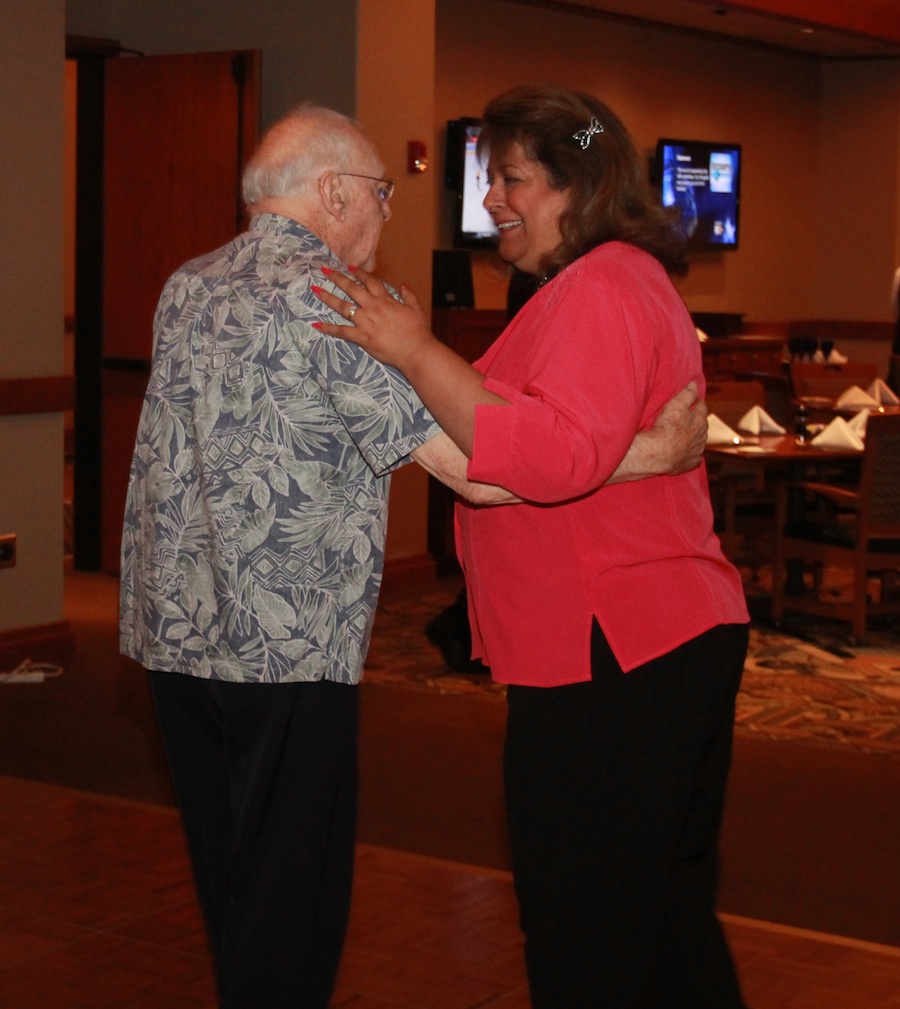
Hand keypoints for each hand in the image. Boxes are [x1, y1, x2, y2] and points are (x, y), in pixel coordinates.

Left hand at [311, 267, 433, 369]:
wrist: (415, 350)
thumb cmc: (418, 331)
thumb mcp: (416, 309)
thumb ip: (409, 296)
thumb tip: (403, 285)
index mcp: (386, 299)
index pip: (370, 282)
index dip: (359, 273)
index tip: (349, 267)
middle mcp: (372, 307)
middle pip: (351, 289)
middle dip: (337, 278)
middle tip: (324, 270)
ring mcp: (365, 321)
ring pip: (343, 306)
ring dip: (327, 297)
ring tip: (315, 289)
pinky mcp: (361, 337)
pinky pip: (341, 331)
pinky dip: (328, 328)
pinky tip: (316, 324)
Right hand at [607, 381, 706, 483]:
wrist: (658, 453)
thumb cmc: (666, 427)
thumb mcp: (675, 404)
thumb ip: (687, 393)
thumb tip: (695, 383)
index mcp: (700, 420)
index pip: (701, 406)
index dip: (696, 401)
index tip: (693, 400)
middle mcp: (703, 435)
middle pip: (701, 424)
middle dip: (696, 420)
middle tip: (685, 417)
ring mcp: (697, 450)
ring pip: (699, 441)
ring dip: (694, 437)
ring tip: (683, 435)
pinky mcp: (690, 463)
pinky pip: (694, 457)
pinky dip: (691, 454)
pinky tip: (685, 453)